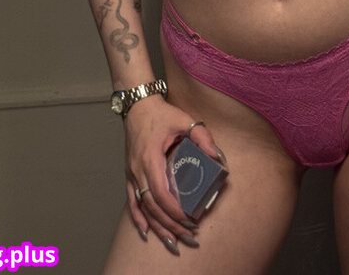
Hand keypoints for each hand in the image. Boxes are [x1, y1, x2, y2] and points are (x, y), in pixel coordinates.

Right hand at [124, 96, 226, 254]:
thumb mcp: (184, 120)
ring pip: (142, 208)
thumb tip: (218, 156)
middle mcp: (138, 170)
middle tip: (189, 235)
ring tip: (173, 241)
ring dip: (157, 226)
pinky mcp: (130, 174)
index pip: (160, 193)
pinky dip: (138, 218)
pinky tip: (146, 231)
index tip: (189, 219)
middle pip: (152, 206)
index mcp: (150, 159)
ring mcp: (132, 174)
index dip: (174, 210)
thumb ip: (202, 136)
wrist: (138, 105)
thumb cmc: (161, 113)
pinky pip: (131, 201)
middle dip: (171, 224)